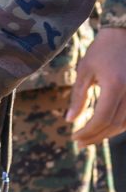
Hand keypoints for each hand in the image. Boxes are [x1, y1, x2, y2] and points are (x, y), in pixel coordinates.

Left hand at [68, 27, 125, 147]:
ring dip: (109, 133)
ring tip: (91, 137)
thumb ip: (78, 97)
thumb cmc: (102, 49)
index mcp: (116, 85)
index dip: (87, 132)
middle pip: (115, 124)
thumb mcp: (85, 71)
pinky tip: (106, 127)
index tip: (74, 137)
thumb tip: (70, 121)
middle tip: (80, 142)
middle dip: (96, 136)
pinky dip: (120, 124)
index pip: (101, 119)